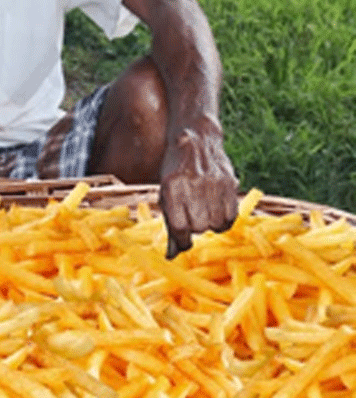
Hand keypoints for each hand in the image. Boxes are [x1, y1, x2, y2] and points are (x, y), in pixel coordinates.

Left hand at [158, 118, 238, 257]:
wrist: (196, 140)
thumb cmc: (176, 172)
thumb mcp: (166, 194)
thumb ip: (170, 224)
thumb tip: (171, 257)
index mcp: (172, 189)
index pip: (180, 228)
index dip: (181, 239)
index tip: (183, 239)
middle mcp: (193, 186)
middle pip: (198, 227)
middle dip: (194, 228)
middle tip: (192, 217)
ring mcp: (214, 184)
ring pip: (216, 224)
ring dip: (209, 224)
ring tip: (203, 211)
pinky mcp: (230, 183)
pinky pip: (231, 216)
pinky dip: (224, 220)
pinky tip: (216, 211)